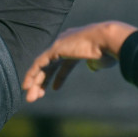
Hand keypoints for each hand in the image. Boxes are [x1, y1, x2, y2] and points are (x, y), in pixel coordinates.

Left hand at [22, 21, 137, 102]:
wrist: (108, 39)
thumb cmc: (109, 49)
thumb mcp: (102, 59)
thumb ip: (95, 63)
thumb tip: (94, 66)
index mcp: (76, 46)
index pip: (63, 62)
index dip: (58, 76)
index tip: (54, 89)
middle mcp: (65, 44)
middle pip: (49, 65)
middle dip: (42, 81)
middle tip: (36, 96)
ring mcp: (59, 45)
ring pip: (42, 66)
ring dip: (35, 82)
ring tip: (30, 98)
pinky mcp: (55, 48)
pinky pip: (39, 63)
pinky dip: (32, 74)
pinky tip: (27, 86)